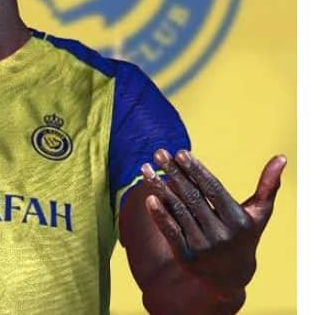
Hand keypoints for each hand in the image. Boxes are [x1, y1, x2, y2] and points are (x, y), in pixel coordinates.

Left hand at [141, 149, 285, 298]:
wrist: (230, 277)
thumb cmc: (244, 235)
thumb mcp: (259, 214)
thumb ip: (268, 186)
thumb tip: (282, 157)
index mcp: (239, 221)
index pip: (213, 190)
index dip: (196, 170)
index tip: (181, 152)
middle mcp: (221, 235)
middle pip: (192, 197)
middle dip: (174, 173)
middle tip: (159, 153)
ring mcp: (203, 247)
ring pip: (178, 211)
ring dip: (160, 187)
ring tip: (146, 168)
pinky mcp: (186, 257)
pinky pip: (170, 232)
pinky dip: (159, 215)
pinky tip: (149, 197)